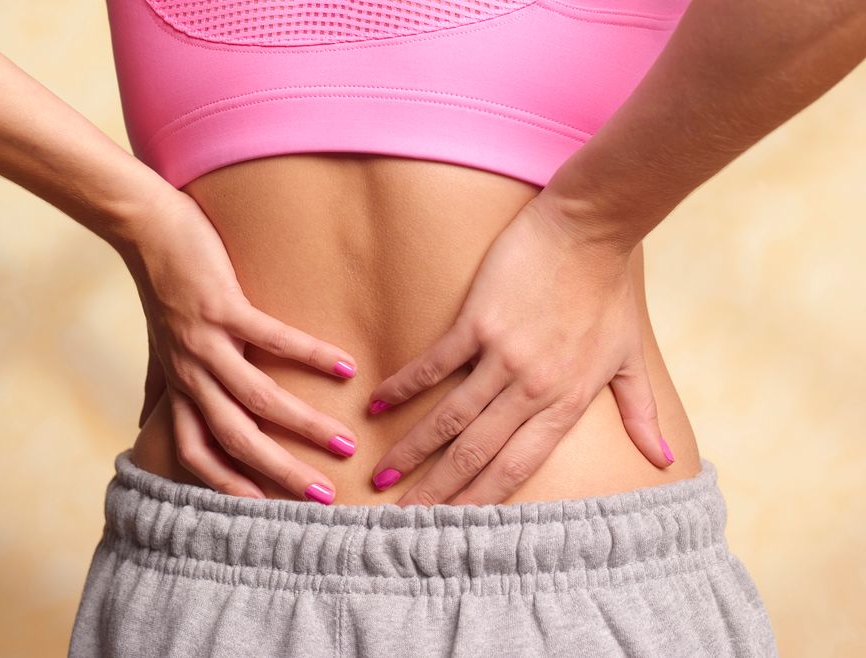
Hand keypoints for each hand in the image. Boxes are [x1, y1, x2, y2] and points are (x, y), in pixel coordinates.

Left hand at [119, 188, 359, 501]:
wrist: (143, 228)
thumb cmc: (160, 286)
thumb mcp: (159, 345)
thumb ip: (161, 384)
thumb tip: (145, 419)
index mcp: (179, 386)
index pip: (197, 452)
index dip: (229, 485)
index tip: (268, 510)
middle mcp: (190, 373)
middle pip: (234, 439)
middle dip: (280, 472)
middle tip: (324, 496)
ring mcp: (205, 342)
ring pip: (257, 398)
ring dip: (304, 425)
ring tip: (346, 442)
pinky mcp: (221, 307)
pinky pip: (272, 339)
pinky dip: (310, 356)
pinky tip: (345, 367)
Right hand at [366, 194, 672, 505]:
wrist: (592, 227)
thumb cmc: (611, 291)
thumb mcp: (631, 357)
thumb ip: (642, 412)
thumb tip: (666, 459)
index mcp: (567, 402)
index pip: (517, 467)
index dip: (481, 501)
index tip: (452, 528)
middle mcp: (532, 387)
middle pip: (476, 453)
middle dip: (438, 491)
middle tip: (405, 519)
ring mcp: (503, 354)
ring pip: (450, 417)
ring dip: (413, 450)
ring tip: (382, 476)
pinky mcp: (479, 321)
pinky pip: (435, 364)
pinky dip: (405, 387)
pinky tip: (379, 407)